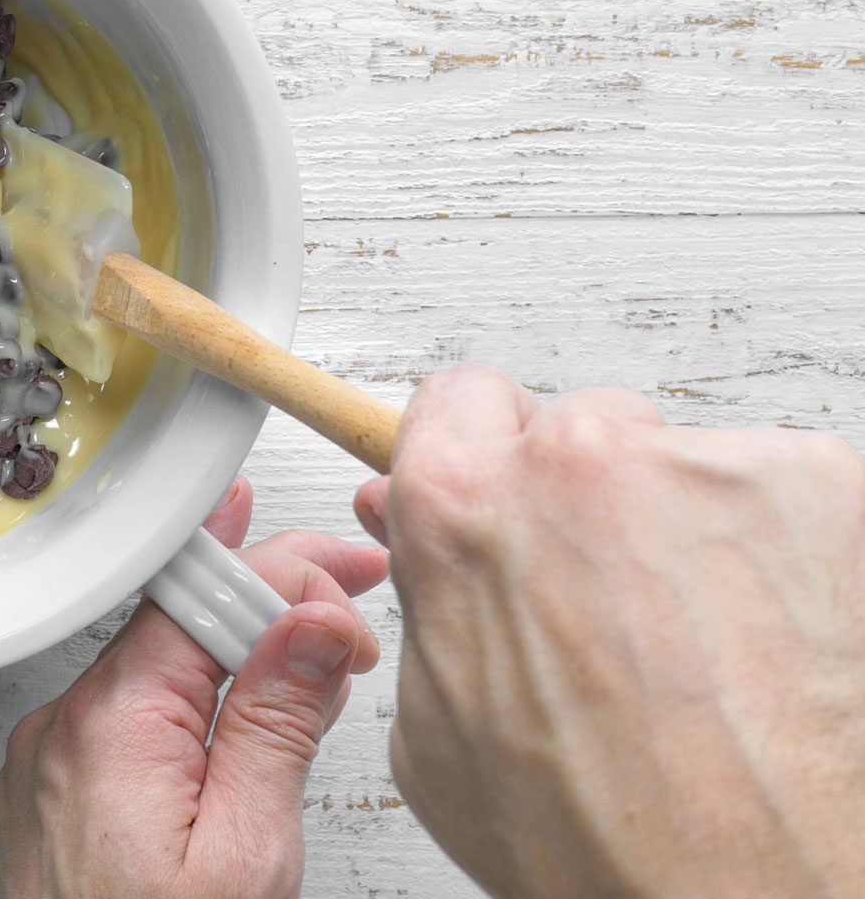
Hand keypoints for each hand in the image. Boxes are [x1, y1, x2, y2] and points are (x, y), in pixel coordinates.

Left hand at [0, 477, 388, 898]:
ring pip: (152, 671)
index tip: (348, 578)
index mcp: (111, 724)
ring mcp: (46, 762)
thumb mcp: (248, 853)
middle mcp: (63, 729)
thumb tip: (311, 625)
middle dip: (265, 600)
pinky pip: (122, 721)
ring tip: (309, 671)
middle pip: (174, 622)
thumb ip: (278, 727)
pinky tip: (236, 727)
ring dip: (230, 656)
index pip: (200, 593)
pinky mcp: (48, 795)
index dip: (284, 573)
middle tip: (344, 602)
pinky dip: (186, 709)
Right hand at [356, 368, 864, 898]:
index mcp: (463, 505)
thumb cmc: (610, 841)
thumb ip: (435, 604)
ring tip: (704, 649)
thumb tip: (430, 549)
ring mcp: (709, 466)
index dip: (478, 453)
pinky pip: (781, 492)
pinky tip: (770, 646)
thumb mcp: (442, 732)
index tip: (507, 491)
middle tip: (611, 605)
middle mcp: (581, 461)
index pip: (455, 400)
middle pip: (577, 426)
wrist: (758, 897)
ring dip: (685, 529)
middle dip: (588, 501)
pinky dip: (780, 553)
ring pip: (683, 461)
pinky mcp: (821, 487)